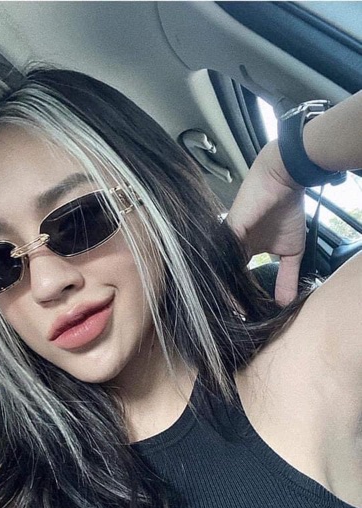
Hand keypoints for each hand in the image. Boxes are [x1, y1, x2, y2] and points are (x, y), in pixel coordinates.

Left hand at [227, 140, 305, 305]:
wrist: (284, 181)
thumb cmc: (286, 210)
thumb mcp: (291, 252)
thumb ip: (286, 277)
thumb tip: (287, 304)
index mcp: (243, 252)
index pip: (236, 280)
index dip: (239, 299)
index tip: (244, 319)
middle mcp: (230, 248)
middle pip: (223, 279)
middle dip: (226, 301)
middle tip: (230, 323)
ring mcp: (226, 241)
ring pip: (219, 271)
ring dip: (223, 292)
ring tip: (228, 315)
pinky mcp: (226, 231)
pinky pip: (222, 259)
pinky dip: (225, 276)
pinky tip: (227, 294)